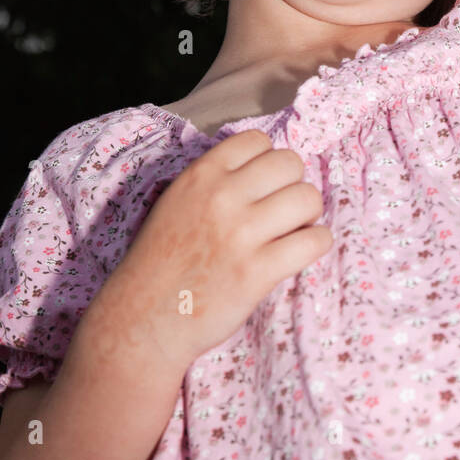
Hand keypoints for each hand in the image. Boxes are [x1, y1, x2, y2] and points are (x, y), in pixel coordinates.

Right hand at [85, 130, 333, 374]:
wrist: (142, 319)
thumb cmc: (160, 263)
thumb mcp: (176, 202)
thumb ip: (214, 182)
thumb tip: (264, 172)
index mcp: (201, 175)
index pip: (258, 140)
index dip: (267, 163)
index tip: (264, 186)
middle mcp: (222, 197)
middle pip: (290, 163)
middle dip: (293, 185)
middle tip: (283, 210)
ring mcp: (241, 234)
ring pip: (308, 198)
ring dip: (308, 215)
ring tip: (293, 232)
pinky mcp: (258, 272)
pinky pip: (315, 240)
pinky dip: (316, 244)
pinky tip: (299, 252)